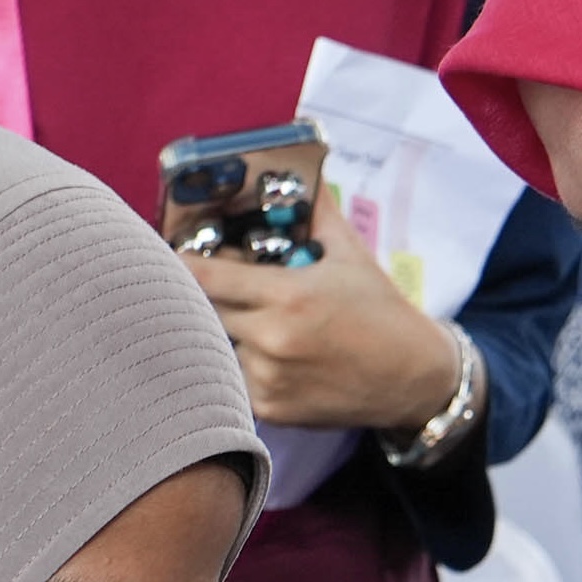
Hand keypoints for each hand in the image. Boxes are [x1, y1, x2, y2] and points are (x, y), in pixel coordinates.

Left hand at [187, 187, 461, 430]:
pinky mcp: (271, 409)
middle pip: (206, 310)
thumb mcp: (349, 252)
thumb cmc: (380, 311)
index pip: (205, 277)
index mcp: (287, 295)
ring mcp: (269, 378)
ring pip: (222, 345)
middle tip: (223, 286)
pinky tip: (282, 357)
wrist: (412, 376)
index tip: (170, 256)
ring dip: (232, 332)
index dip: (181, 264)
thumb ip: (314, 211)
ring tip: (269, 325)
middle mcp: (272, 340)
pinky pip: (238, 378)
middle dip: (211, 296)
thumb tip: (296, 173)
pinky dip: (248, 365)